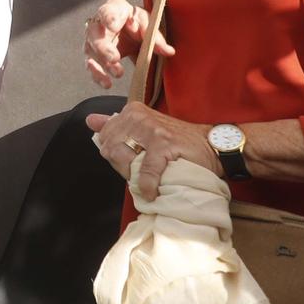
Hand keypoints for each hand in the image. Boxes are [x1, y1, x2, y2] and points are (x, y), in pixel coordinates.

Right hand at [84, 0, 173, 89]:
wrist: (130, 31)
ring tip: (118, 72)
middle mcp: (99, 24)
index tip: (113, 25)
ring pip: (92, 51)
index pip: (108, 11)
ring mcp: (94, 40)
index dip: (109, 18)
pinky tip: (107, 83)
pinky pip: (91, 66)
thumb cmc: (137, 23)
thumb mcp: (149, 24)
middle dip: (103, 47)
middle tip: (114, 57)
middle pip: (94, 33)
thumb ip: (156, 37)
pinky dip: (98, 75)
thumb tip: (168, 51)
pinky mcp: (93, 56)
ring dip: (104, 64)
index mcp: (114, 9)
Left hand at [86, 101, 220, 200]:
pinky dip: (146, 185)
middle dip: (122, 167)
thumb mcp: (144, 128)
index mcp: (131, 111)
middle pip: (110, 149)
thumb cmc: (178, 142)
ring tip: (147, 181)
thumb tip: (90, 120)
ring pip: (123, 158)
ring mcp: (151, 129)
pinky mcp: (163, 144)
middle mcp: (138, 116)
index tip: (132, 163)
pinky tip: (151, 191)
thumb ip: (116, 125)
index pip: (105, 138)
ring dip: (132, 176)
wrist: (213, 145)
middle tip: (140, 174)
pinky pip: (144, 170)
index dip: (115, 156)